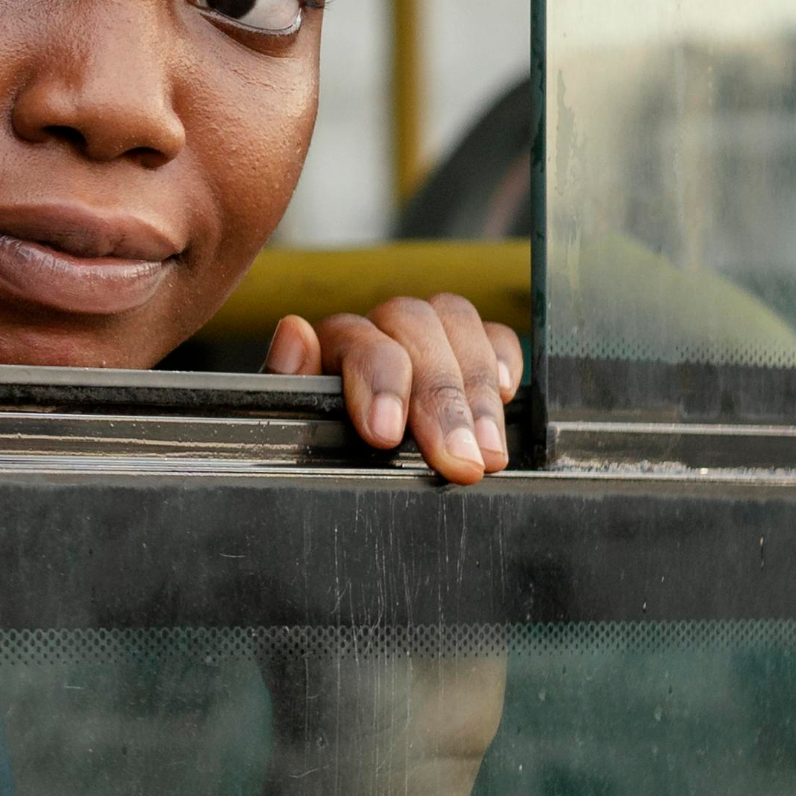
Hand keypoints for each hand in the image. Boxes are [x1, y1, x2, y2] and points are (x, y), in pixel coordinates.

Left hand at [265, 295, 521, 485]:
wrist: (337, 473)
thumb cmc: (313, 450)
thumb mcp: (288, 429)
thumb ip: (286, 384)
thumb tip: (294, 332)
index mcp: (331, 345)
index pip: (358, 340)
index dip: (378, 384)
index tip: (386, 435)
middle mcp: (380, 328)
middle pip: (416, 328)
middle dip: (442, 399)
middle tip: (459, 460)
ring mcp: (427, 335)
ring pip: (457, 322)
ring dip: (479, 390)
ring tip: (489, 454)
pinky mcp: (468, 353)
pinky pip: (493, 333)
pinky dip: (505, 358)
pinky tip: (508, 396)